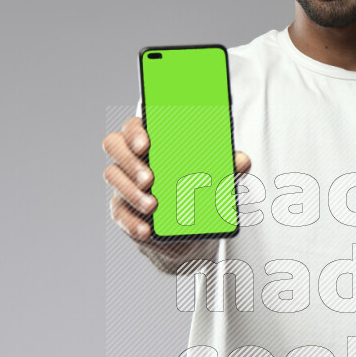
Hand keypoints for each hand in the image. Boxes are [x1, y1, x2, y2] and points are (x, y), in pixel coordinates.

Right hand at [102, 116, 250, 256]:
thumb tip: (242, 161)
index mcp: (151, 140)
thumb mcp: (213, 177)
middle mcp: (132, 157)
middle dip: (131, 162)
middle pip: (115, 146)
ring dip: (131, 192)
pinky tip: (146, 230)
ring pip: (113, 177)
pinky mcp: (122, 209)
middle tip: (149, 178)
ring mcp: (123, 182)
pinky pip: (119, 213)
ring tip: (152, 205)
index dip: (136, 132)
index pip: (134, 126)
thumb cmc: (194, 189)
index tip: (147, 144)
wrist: (186, 228)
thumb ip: (226, 167)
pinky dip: (132, 222)